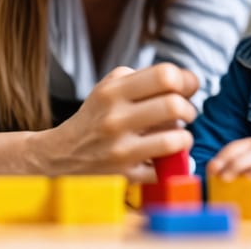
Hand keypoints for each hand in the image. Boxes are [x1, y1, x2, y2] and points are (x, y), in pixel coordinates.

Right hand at [32, 63, 198, 182]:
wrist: (61, 155)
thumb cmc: (97, 116)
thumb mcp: (110, 86)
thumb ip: (145, 78)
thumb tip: (189, 81)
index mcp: (113, 92)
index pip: (165, 75)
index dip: (185, 81)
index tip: (186, 89)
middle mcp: (115, 119)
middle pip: (174, 106)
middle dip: (189, 110)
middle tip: (185, 114)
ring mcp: (120, 150)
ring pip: (174, 140)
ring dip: (185, 137)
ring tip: (179, 135)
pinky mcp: (125, 176)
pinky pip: (165, 168)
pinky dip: (173, 163)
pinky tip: (166, 156)